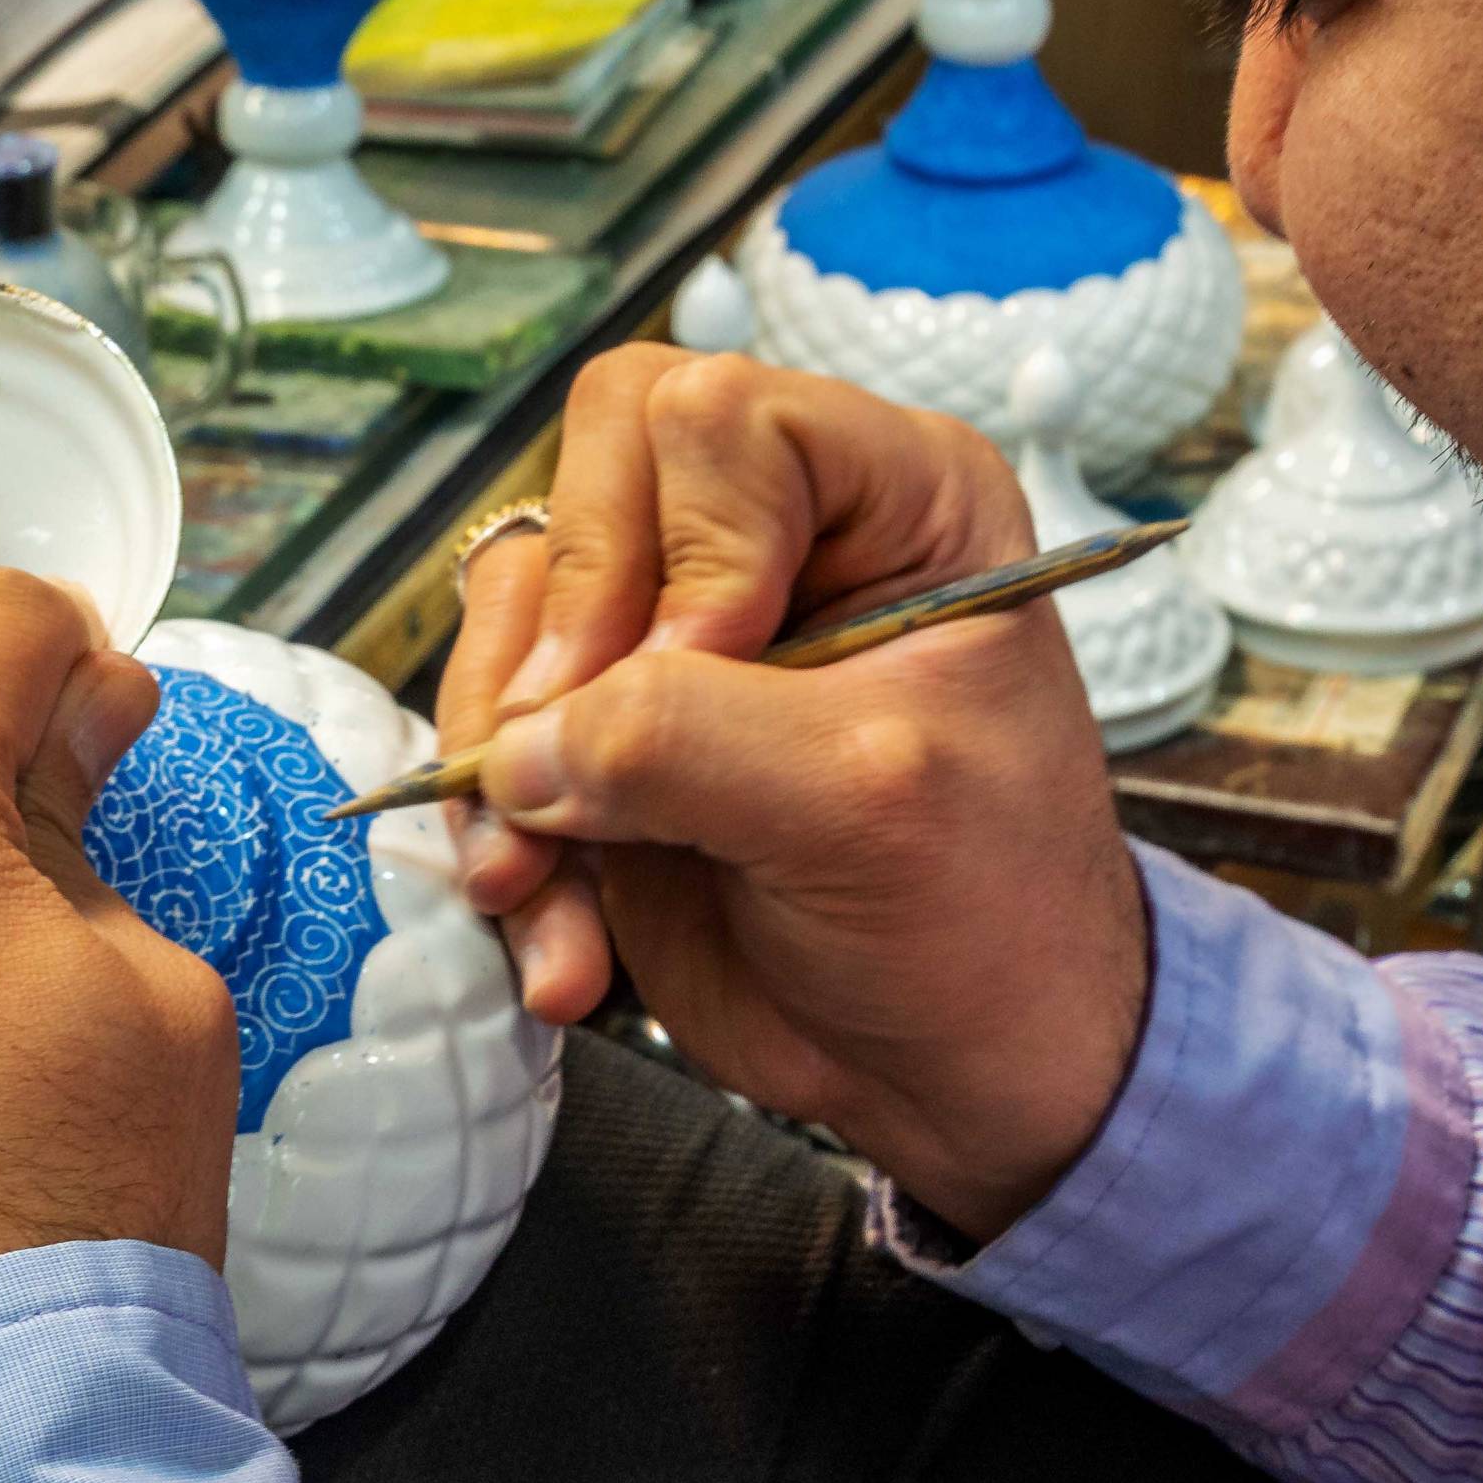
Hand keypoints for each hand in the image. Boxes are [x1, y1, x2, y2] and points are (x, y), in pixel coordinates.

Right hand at [438, 347, 1146, 1241]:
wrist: (962, 1066)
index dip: (684, 551)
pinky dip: (503, 842)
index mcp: (894, 494)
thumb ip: (683, 740)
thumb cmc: (985, 916)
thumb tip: (518, 744)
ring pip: (518, 602)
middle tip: (583, 771)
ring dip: (510, 762)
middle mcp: (779, 535)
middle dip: (565, 638)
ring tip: (541, 888)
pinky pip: (496, 731)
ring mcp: (684, 631)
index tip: (713, 681)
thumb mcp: (862, 806)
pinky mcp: (617, 733)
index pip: (713, 417)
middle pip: (593, 474)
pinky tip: (564, 948)